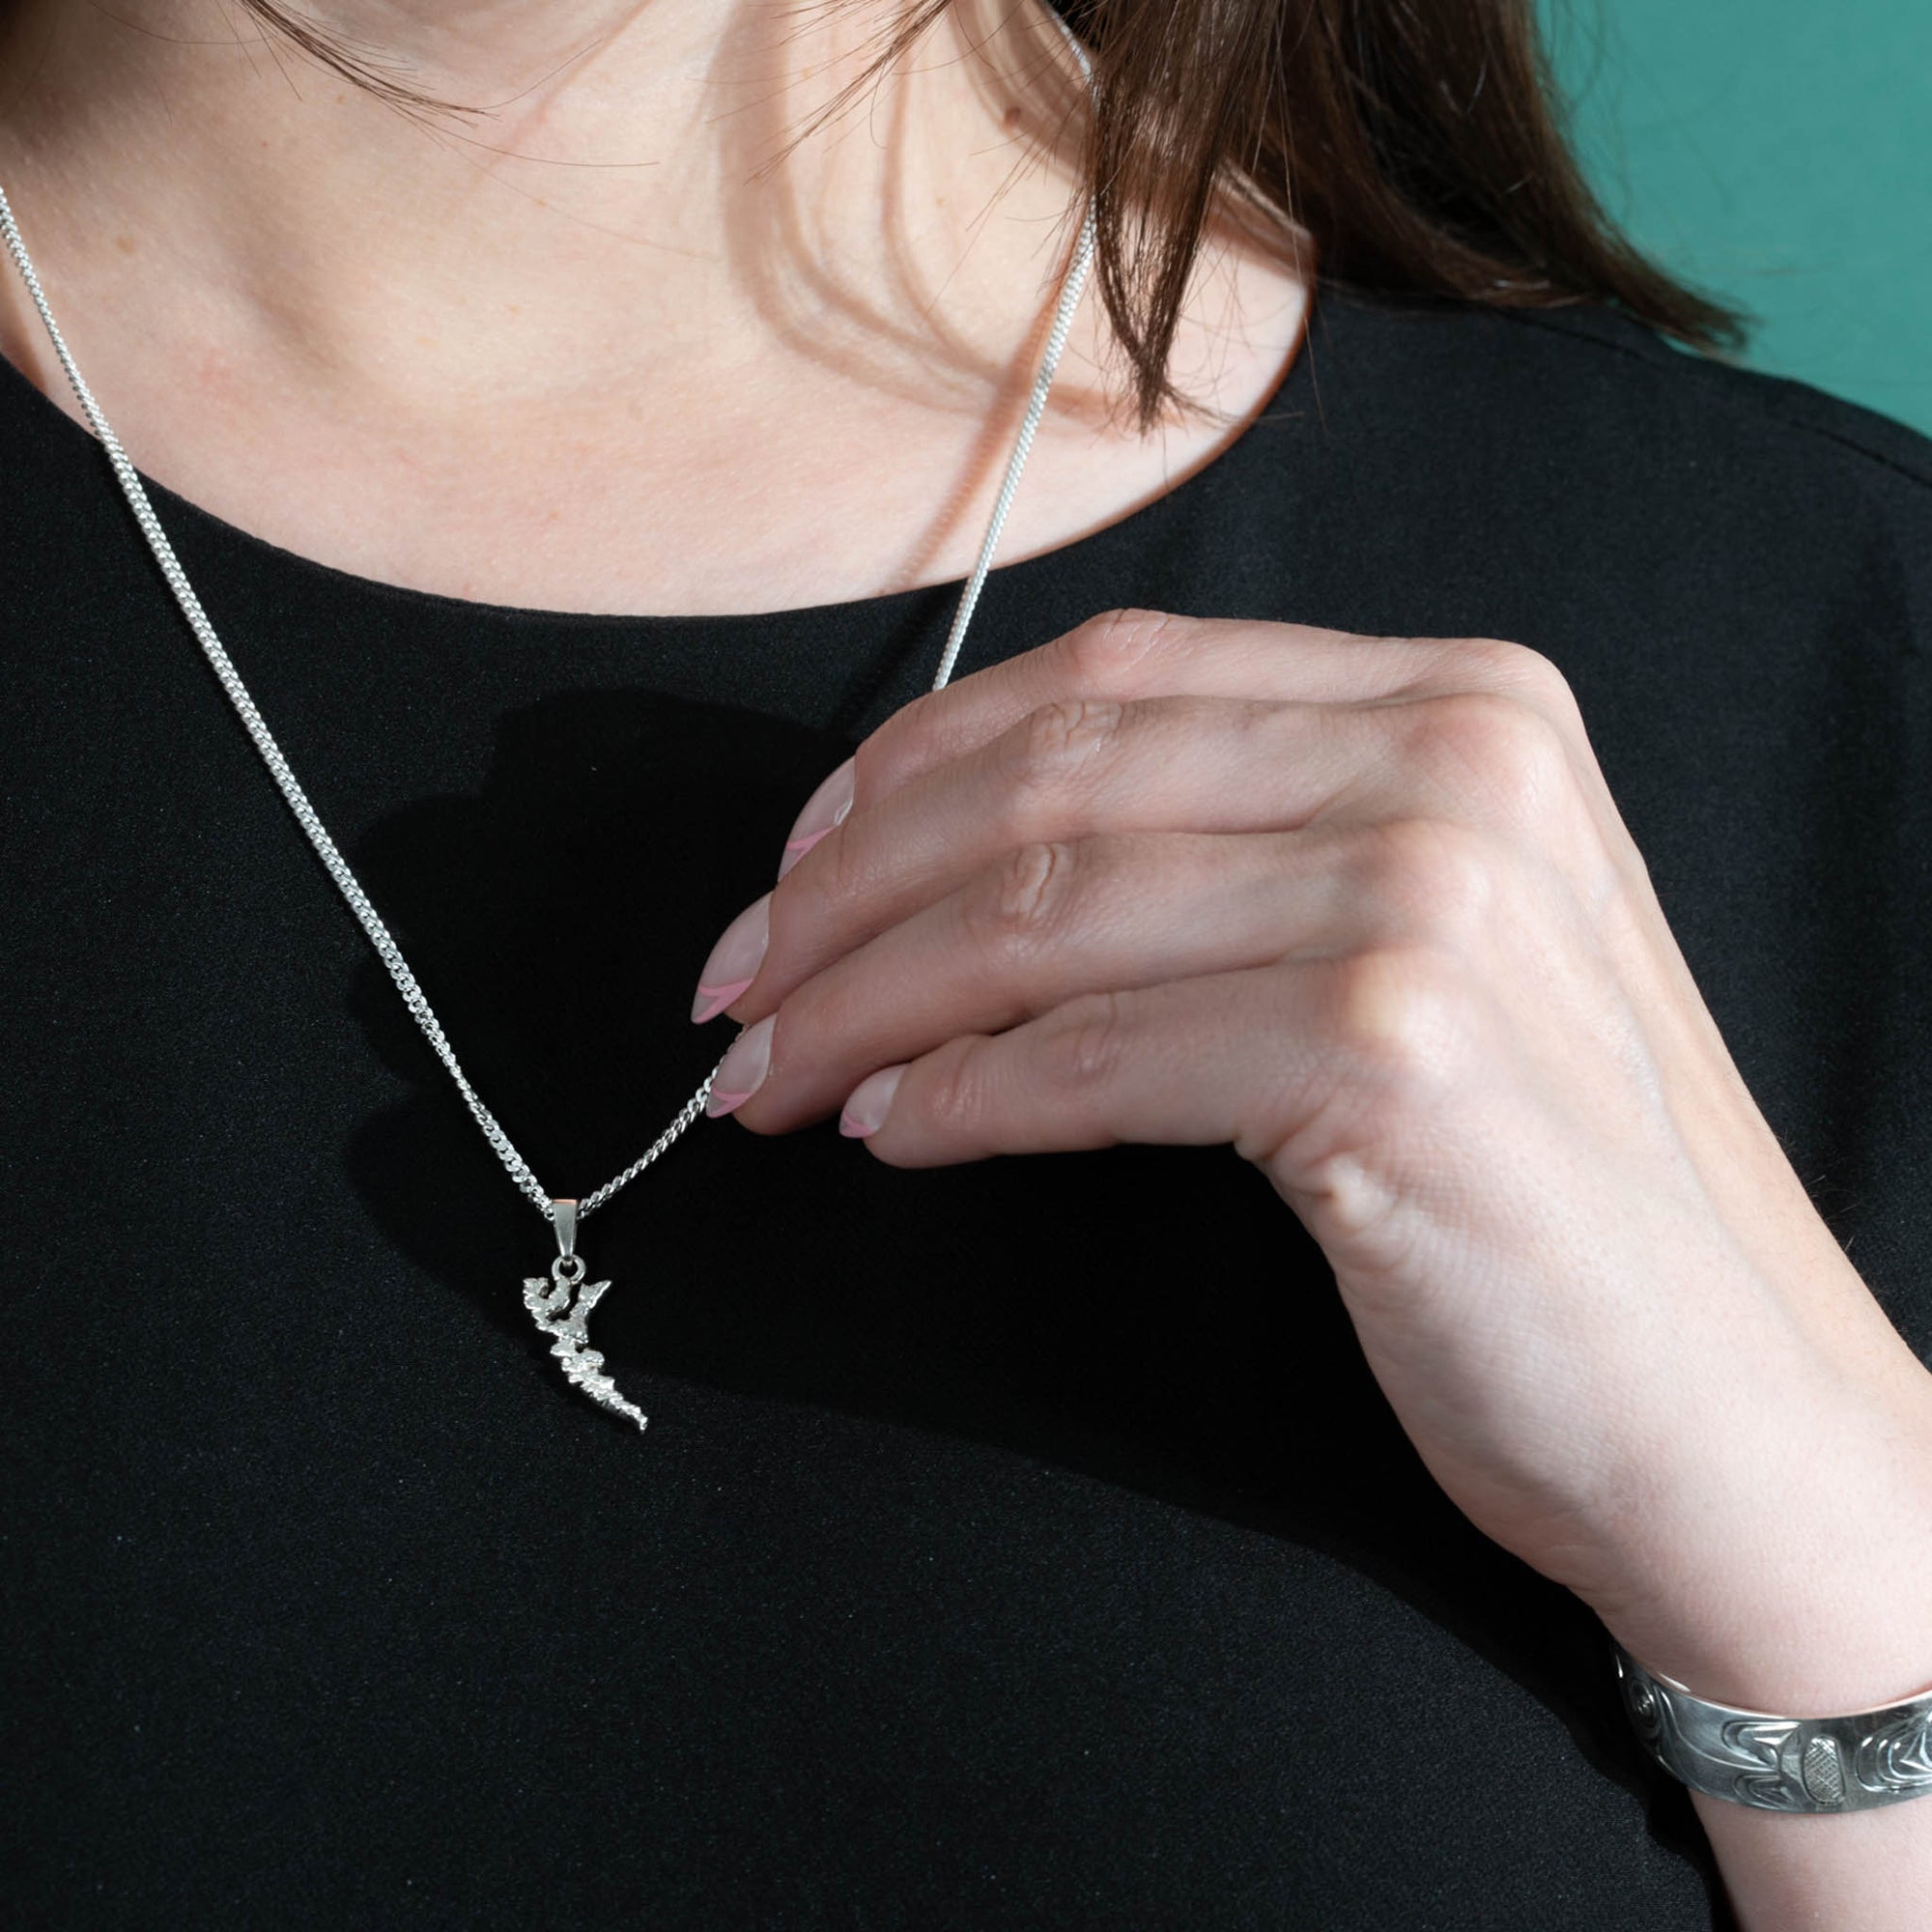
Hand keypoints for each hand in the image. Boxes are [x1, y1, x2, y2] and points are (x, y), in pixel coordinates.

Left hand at [692, 609, 1931, 1705]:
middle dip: (850, 889)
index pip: (1113, 676)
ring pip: (1047, 914)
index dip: (913, 763)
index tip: (793, 867)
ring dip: (867, 1003)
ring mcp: (1431, 899)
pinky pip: (1092, 1056)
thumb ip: (1221, 860)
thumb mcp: (1408, 953)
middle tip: (739, 991)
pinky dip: (962, 1096)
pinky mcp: (1392, 1053)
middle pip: (1055, 782)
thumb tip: (930, 879)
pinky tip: (892, 1133)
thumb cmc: (1544, 1184)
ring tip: (774, 1079)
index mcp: (1458, 699)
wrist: (1728, 1405)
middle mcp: (1455, 763)